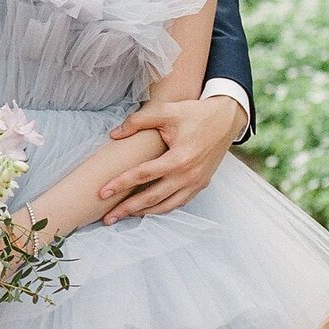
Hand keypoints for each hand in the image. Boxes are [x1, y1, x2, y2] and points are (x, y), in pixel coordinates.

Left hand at [100, 95, 242, 222]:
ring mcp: (196, 183)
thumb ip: (138, 121)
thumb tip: (114, 134)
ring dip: (143, 213)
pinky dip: (162, 208)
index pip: (142, 175)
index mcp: (178, 159)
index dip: (120, 184)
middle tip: (107, 217)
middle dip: (127, 209)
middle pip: (152, 198)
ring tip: (123, 216)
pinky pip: (178, 203)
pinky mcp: (201, 185)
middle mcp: (188, 175)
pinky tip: (147, 209)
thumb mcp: (167, 111)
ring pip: (166, 206)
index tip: (102, 193)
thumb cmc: (195, 114)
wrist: (226, 119)